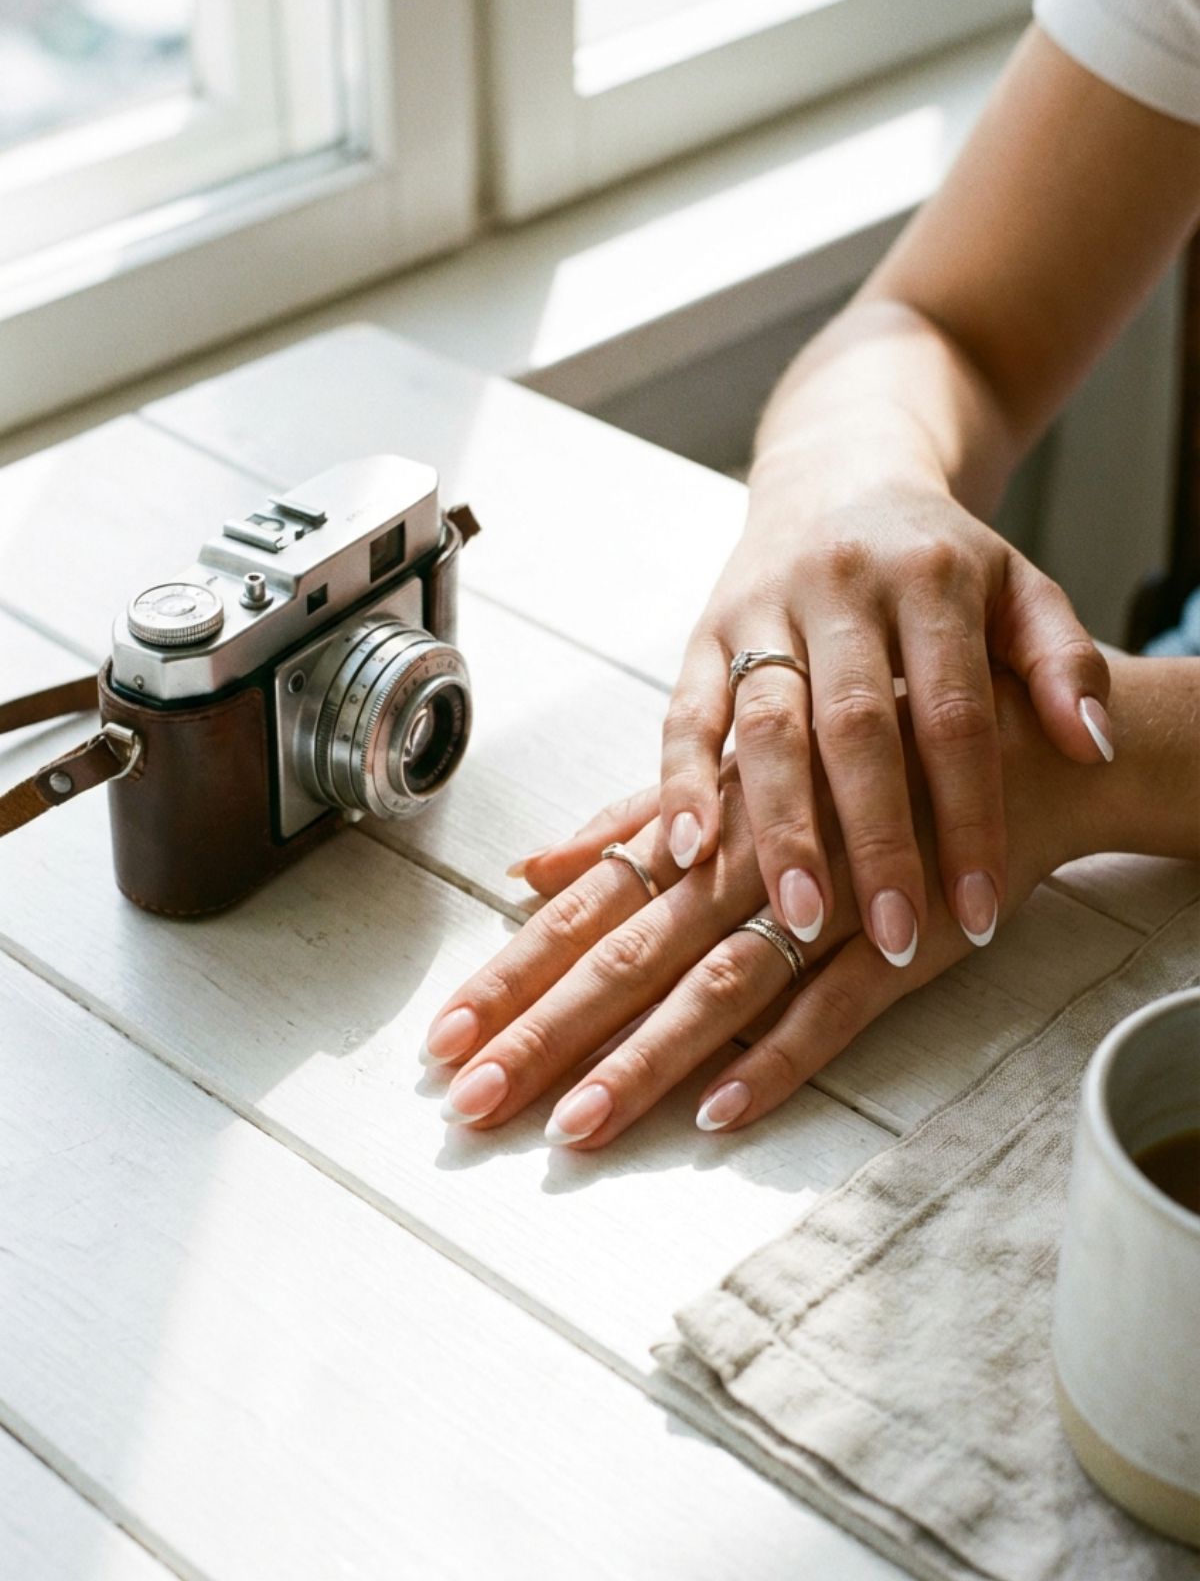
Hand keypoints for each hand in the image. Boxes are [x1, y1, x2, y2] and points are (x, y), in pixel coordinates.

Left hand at [423, 674, 1093, 1147]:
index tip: (440, 1038)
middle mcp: (746, 867)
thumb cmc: (854, 760)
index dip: (510, 974)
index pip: (584, 913)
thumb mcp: (732, 784)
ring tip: (571, 1127)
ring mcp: (823, 908)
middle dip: (543, 1031)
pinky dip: (779, 1059)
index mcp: (700, 832)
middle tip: (469, 1103)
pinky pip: (834, 1010)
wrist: (1010, 745)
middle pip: (627, 957)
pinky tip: (719, 1117)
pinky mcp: (900, 946)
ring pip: (716, 990)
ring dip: (643, 1061)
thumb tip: (526, 864)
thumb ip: (631, 826)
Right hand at [660, 458, 1111, 976]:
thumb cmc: (938, 561)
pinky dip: (681, 781)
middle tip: (893, 937)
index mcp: (931, 576)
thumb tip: (1094, 747)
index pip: (952, 715)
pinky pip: (685, 711)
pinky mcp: (705, 629)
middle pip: (856, 727)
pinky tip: (688, 851)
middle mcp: (842, 586)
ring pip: (767, 725)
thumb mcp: (1018, 587)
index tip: (980, 913)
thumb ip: (1062, 659)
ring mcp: (764, 607)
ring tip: (797, 921)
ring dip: (780, 828)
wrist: (838, 477)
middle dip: (875, 840)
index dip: (969, 816)